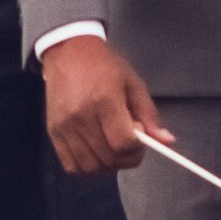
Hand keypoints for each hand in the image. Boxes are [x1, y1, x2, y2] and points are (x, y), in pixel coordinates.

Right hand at [41, 35, 167, 175]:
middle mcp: (81, 116)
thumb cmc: (104, 65)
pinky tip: (95, 154)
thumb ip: (149, 115)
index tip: (141, 141)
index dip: (137, 150)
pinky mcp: (53, 131)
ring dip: (107, 166)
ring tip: (112, 149)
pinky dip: (87, 168)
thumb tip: (167, 142)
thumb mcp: (133, 83)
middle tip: (129, 145)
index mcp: (104, 100)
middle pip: (108, 158)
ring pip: (90, 168)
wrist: (67, 50)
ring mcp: (64, 126)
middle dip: (125, 159)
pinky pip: (71, 166)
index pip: (123, 143)